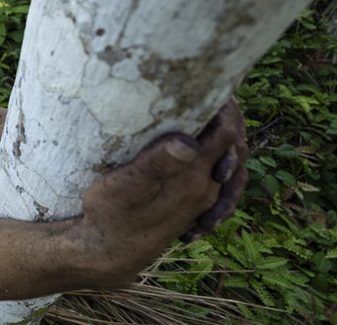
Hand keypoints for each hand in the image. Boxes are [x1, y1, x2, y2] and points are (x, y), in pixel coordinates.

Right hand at [79, 97, 247, 285]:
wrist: (107, 254)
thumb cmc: (109, 215)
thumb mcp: (124, 187)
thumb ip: (157, 164)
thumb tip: (188, 141)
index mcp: (192, 180)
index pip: (225, 137)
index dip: (222, 109)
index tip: (210, 86)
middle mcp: (205, 191)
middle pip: (234, 149)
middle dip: (229, 119)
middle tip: (215, 94)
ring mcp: (201, 202)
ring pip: (231, 167)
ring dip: (227, 140)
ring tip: (213, 118)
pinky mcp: (192, 209)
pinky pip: (221, 182)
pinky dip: (220, 162)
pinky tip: (203, 154)